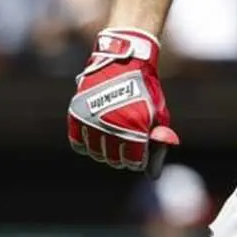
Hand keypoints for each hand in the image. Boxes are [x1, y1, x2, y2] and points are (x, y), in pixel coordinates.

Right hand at [66, 27, 179, 175]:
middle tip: (127, 148)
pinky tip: (97, 141)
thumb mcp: (159, 114)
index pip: (134, 161)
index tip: (141, 154)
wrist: (124, 61)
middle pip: (114, 160)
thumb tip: (153, 175)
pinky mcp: (78, 114)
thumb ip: (157, 143)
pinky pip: (79, 143)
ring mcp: (92, 119)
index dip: (140, 161)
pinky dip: (88, 146)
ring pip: (96, 154)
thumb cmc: (146, 91)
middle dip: (123, 158)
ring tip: (113, 143)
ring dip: (106, 153)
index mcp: (136, 127)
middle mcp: (112, 125)